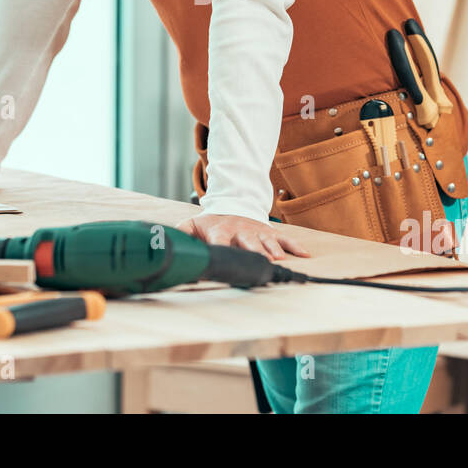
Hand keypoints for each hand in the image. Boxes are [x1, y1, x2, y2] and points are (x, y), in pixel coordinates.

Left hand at [176, 213, 310, 260]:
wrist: (231, 203)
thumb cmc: (210, 223)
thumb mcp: (192, 225)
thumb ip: (180, 235)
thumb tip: (163, 244)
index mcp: (219, 231)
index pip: (220, 242)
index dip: (221, 251)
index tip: (223, 262)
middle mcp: (240, 230)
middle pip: (248, 242)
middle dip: (253, 252)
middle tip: (258, 263)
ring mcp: (256, 231)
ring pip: (267, 241)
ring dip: (273, 250)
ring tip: (278, 260)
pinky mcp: (269, 232)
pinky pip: (285, 238)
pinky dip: (295, 246)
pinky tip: (304, 255)